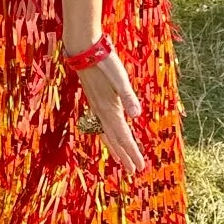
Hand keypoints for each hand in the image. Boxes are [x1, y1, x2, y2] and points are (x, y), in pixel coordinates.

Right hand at [76, 51, 145, 176]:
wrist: (83, 51)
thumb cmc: (104, 63)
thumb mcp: (120, 78)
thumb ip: (128, 96)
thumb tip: (136, 115)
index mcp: (110, 109)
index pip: (123, 136)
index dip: (132, 152)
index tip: (140, 166)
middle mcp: (102, 112)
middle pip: (115, 140)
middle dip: (125, 156)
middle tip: (133, 171)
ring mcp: (97, 108)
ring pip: (107, 134)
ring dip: (116, 149)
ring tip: (121, 161)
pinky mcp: (95, 102)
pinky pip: (102, 126)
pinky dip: (108, 136)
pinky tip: (109, 136)